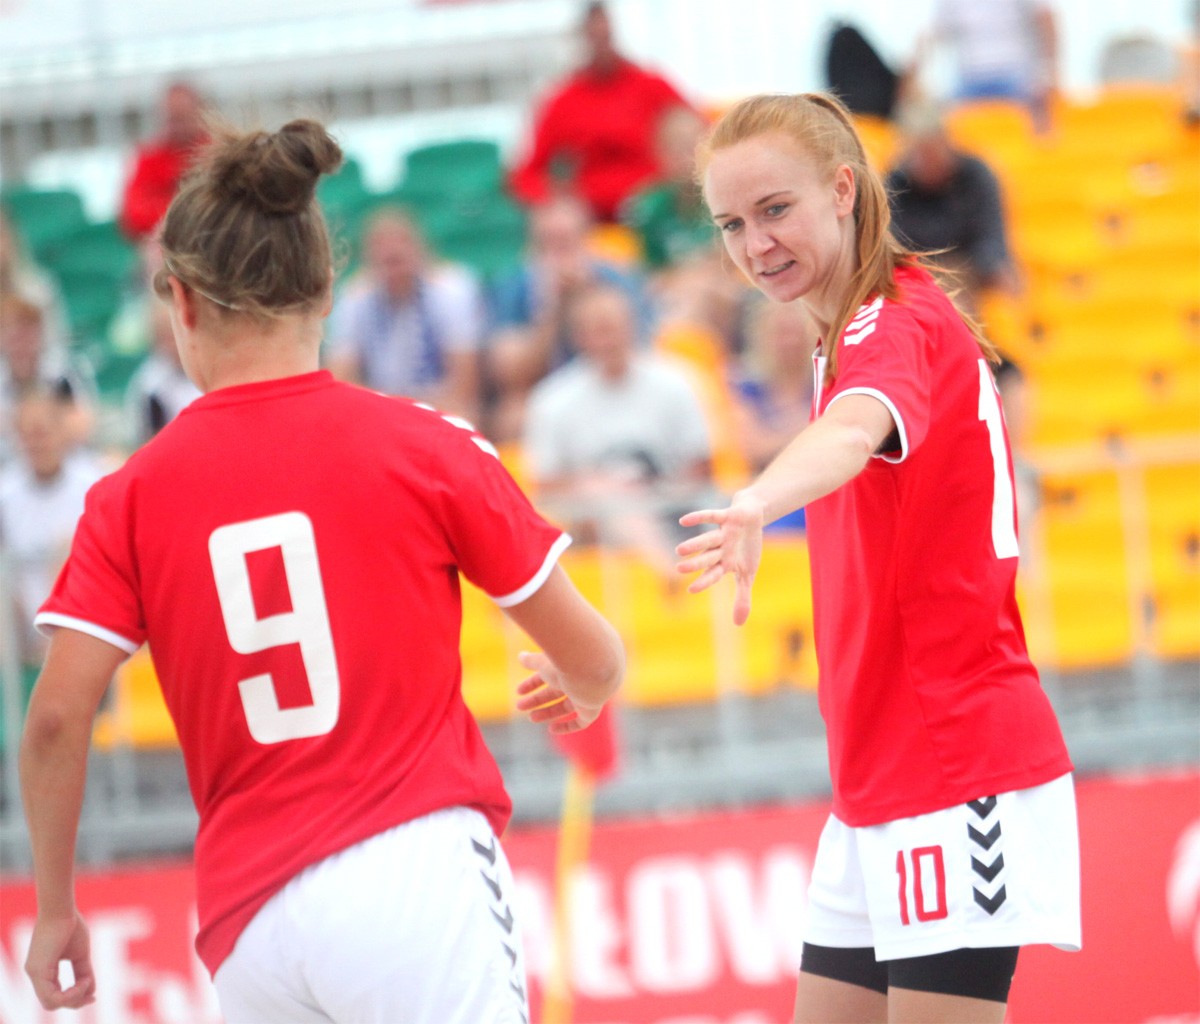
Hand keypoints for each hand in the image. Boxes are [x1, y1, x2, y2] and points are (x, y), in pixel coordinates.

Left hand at [25, 911, 95, 1010]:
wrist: (62, 909)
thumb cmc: (71, 925)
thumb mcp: (80, 954)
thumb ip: (83, 972)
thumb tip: (91, 991)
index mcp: (44, 970)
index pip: (56, 995)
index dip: (74, 998)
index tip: (93, 995)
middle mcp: (36, 975)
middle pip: (53, 1003)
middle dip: (75, 1002)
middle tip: (92, 997)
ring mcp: (34, 974)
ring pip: (51, 1003)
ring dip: (74, 998)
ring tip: (88, 983)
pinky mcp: (37, 971)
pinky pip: (52, 997)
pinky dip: (71, 994)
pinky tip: (84, 981)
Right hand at [515, 651, 602, 733]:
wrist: (591, 668)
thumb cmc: (565, 661)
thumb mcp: (543, 662)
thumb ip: (532, 661)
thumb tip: (520, 657)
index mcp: (567, 664)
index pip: (548, 675)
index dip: (532, 683)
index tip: (518, 691)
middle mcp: (577, 678)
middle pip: (555, 692)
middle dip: (537, 699)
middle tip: (519, 706)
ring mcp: (586, 693)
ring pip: (565, 706)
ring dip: (547, 712)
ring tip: (531, 718)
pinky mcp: (592, 708)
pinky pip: (581, 722)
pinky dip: (568, 727)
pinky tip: (552, 729)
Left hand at [675, 491, 765, 625]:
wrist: (752, 515)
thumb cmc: (746, 547)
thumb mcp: (748, 573)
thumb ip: (742, 598)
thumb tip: (738, 625)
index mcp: (724, 563)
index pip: (713, 574)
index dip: (704, 581)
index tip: (691, 590)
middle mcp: (720, 549)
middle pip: (707, 557)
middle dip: (696, 563)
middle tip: (679, 569)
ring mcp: (722, 533)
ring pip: (708, 539)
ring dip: (695, 544)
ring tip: (679, 550)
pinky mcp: (726, 516)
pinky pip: (711, 516)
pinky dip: (698, 517)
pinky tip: (683, 521)